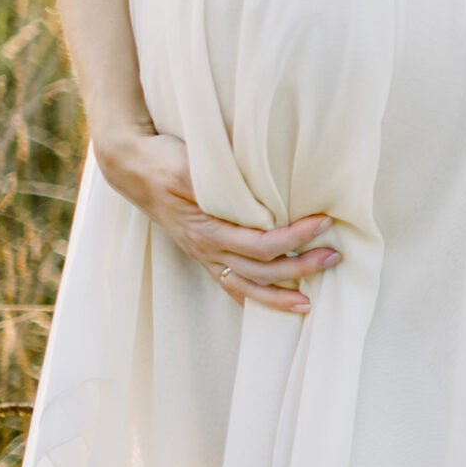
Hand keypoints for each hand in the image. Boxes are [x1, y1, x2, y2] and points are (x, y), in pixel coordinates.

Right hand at [96, 128, 339, 313]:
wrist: (131, 166)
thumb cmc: (163, 161)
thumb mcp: (190, 166)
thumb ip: (221, 183)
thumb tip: (256, 193)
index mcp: (207, 229)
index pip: (261, 244)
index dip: (296, 238)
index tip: (324, 222)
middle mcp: (206, 249)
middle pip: (261, 271)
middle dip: (301, 268)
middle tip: (335, 256)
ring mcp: (203, 255)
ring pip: (246, 288)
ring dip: (280, 296)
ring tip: (310, 301)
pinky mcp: (201, 254)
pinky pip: (228, 286)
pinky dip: (251, 298)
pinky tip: (272, 305)